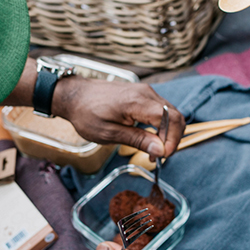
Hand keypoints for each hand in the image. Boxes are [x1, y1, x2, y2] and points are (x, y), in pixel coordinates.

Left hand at [54, 78, 184, 157]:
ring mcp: (146, 92)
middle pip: (175, 116)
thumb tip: (161, 150)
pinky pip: (161, 110)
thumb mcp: (109, 133)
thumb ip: (138, 140)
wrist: (75, 95)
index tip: (162, 157)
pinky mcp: (143, 95)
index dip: (171, 140)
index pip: (170, 119)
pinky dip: (161, 126)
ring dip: (167, 133)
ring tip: (153, 150)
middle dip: (172, 139)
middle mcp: (146, 93)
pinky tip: (150, 138)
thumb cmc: (87, 114)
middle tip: (159, 156)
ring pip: (170, 113)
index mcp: (137, 102)